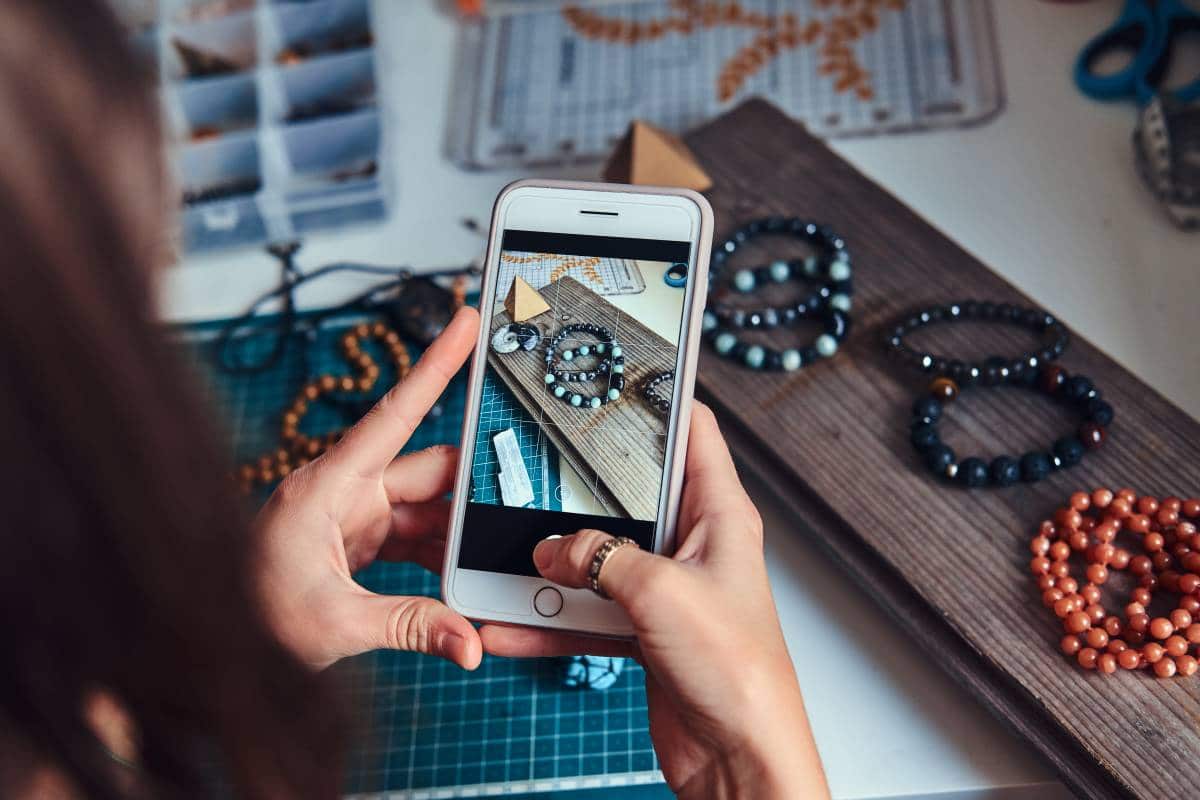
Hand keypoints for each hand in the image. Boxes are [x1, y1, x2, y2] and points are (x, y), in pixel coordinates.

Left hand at [254, 307, 482, 671]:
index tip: (465, 320)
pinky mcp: (360, 541)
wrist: (211, 642)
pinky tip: (461, 578)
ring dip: (457, 535)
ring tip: (488, 561)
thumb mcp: (336, 623)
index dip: (435, 365)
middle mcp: (344, 490)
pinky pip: (414, 535)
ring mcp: (354, 515)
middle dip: (471, 492)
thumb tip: (469, 642)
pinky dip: (440, 555)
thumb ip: (410, 625)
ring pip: (426, 507)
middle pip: (426, 471)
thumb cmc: (250, 619)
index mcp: (328, 485)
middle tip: (514, 510)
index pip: (394, 413)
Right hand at [480, 405, 828, 799]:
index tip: (615, 374)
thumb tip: (552, 547)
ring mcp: (665, 588)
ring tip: (505, 557)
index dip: (659, 397)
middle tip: (532, 468)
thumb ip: (599, 558)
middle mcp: (693, 545)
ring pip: (597, 557)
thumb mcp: (660, 592)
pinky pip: (586, 612)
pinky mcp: (643, 630)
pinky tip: (510, 623)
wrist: (739, 755)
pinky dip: (549, 619)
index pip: (693, 432)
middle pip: (628, 495)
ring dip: (552, 564)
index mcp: (719, 514)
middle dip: (578, 488)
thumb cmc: (739, 671)